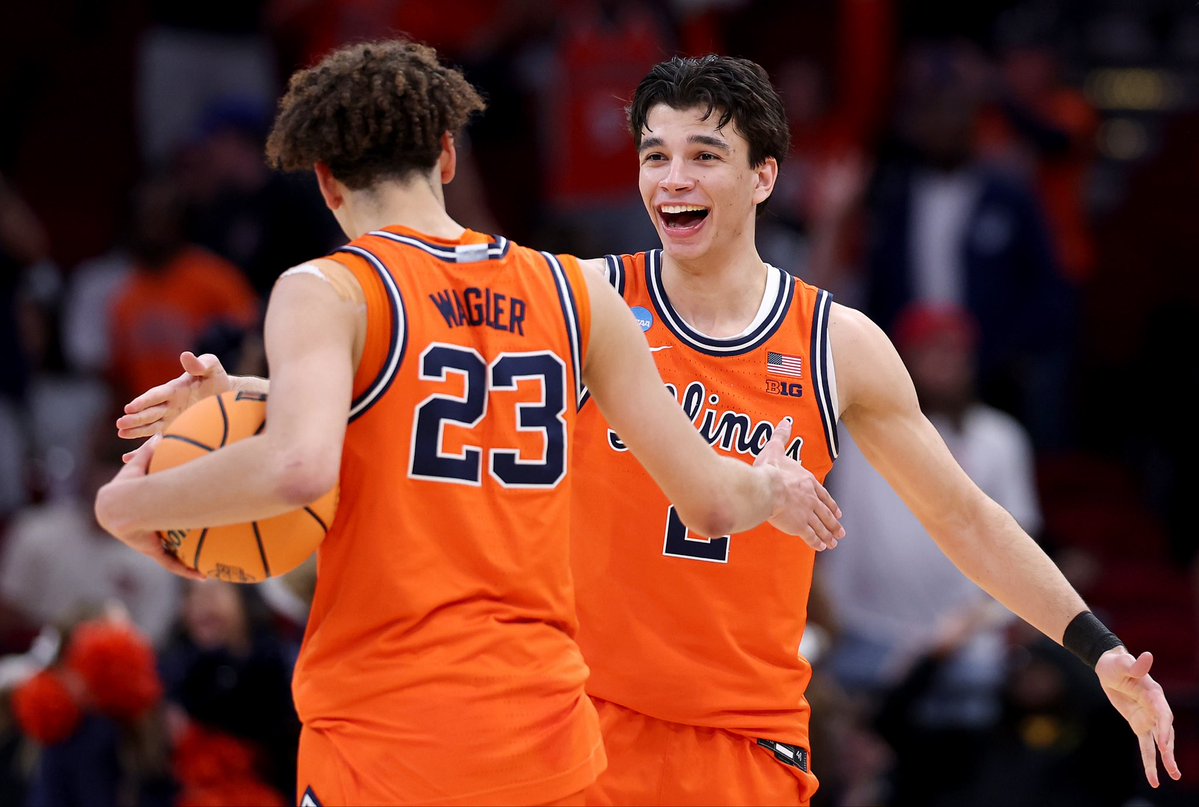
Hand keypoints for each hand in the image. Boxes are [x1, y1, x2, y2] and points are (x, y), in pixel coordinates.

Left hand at [94, 436, 206, 580]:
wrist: (119, 506)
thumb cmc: (129, 484)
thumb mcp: (140, 465)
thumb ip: (148, 451)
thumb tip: (159, 435)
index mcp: (134, 510)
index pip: (145, 514)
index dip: (153, 516)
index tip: (162, 515)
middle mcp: (140, 529)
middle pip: (158, 536)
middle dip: (169, 542)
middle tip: (187, 540)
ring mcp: (146, 542)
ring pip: (167, 554)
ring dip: (182, 561)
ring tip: (202, 565)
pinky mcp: (151, 552)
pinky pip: (171, 564)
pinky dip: (185, 570)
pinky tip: (202, 576)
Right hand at [116, 351, 230, 443]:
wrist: (227, 394)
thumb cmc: (216, 378)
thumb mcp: (211, 367)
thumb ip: (200, 363)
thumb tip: (186, 355)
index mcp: (174, 389)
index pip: (157, 395)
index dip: (144, 401)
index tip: (130, 407)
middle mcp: (168, 405)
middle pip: (150, 412)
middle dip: (135, 418)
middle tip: (121, 423)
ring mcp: (171, 419)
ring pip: (150, 426)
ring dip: (136, 431)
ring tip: (121, 433)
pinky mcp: (176, 430)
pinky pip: (158, 440)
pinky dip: (143, 449)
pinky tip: (128, 457)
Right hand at [755, 418, 844, 549]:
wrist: (764, 488)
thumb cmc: (768, 470)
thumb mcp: (775, 448)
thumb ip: (781, 436)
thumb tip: (787, 421)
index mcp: (807, 482)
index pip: (823, 495)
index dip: (831, 504)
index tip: (837, 512)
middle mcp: (811, 499)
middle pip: (826, 513)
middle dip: (834, 523)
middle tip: (841, 532)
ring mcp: (806, 513)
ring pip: (821, 526)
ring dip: (828, 535)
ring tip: (833, 543)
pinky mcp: (799, 526)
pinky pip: (811, 536)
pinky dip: (817, 542)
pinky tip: (820, 547)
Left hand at [1095, 647, 1180, 787]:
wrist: (1109, 667)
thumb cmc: (1117, 663)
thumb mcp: (1123, 663)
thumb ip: (1136, 664)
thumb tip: (1147, 656)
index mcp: (1154, 694)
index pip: (1163, 714)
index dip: (1164, 729)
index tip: (1164, 744)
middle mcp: (1155, 708)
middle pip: (1165, 731)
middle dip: (1168, 748)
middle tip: (1170, 764)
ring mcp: (1148, 718)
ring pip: (1159, 742)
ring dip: (1166, 759)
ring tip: (1174, 776)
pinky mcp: (1139, 725)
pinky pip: (1145, 746)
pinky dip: (1149, 761)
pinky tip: (1154, 779)